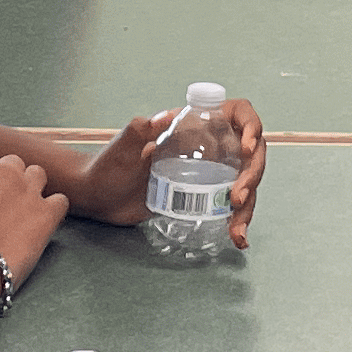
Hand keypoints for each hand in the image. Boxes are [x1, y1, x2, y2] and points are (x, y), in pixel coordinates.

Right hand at [0, 152, 68, 280]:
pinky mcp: (47, 213)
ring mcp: (29, 191)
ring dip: (34, 188)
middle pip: (14, 165)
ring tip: (26, 210)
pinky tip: (45, 222)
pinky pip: (61, 201)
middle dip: (10, 181)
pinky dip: (55, 209)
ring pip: (39, 175)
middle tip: (5, 205)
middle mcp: (4, 172)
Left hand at [64, 99, 268, 246]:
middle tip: (236, 199)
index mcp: (194, 126)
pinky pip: (230, 206)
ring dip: (248, 207)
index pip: (237, 115)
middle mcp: (207, 147)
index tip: (246, 148)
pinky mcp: (203, 198)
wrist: (99, 197)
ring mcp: (208, 174)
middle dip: (252, 176)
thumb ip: (138, 131)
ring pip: (244, 184)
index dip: (252, 127)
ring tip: (237, 231)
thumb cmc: (108, 166)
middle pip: (249, 156)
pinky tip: (238, 237)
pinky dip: (238, 221)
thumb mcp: (122, 147)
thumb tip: (161, 118)